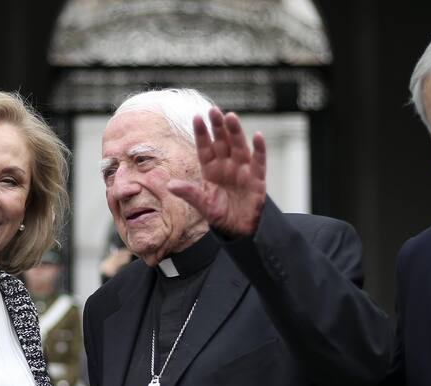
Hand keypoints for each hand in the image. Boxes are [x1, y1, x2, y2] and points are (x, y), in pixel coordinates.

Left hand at [168, 107, 266, 236]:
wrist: (239, 230)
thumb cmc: (220, 215)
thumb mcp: (202, 205)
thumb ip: (189, 193)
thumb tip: (170, 185)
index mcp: (211, 169)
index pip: (205, 148)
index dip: (201, 133)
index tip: (196, 117)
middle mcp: (227, 165)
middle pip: (222, 142)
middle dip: (218, 126)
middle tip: (214, 110)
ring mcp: (242, 170)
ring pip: (239, 146)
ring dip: (236, 132)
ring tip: (231, 117)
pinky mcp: (257, 179)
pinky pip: (259, 162)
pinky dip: (260, 150)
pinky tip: (258, 136)